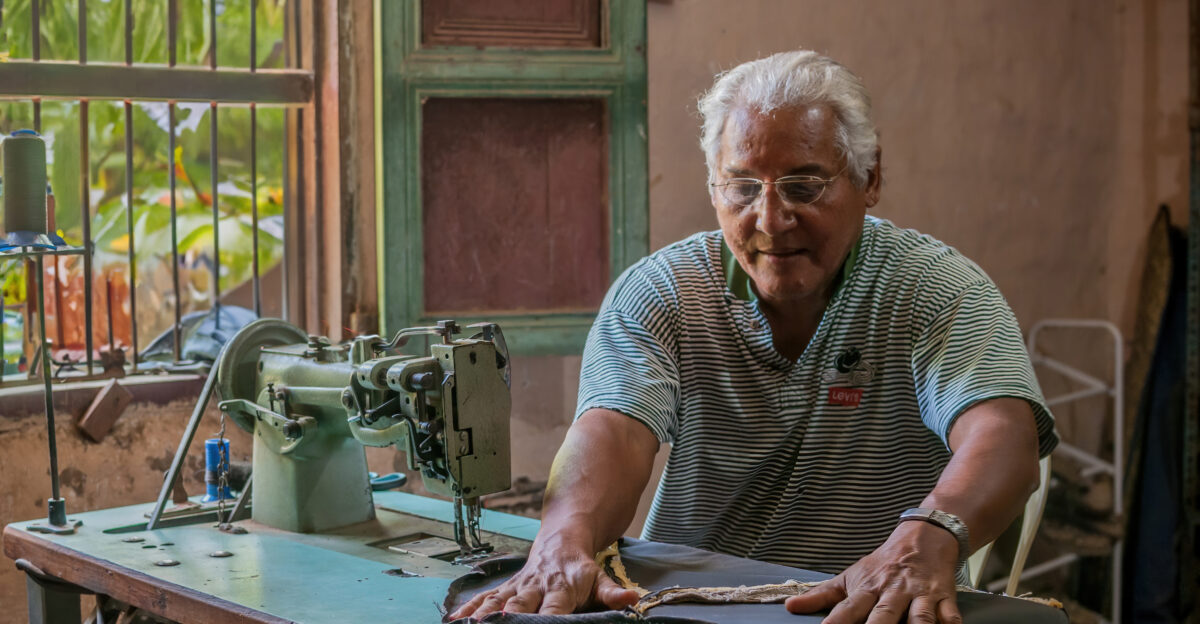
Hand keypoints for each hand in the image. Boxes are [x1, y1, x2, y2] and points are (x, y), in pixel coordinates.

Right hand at [448, 536, 639, 619]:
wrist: (562, 538)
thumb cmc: (580, 567)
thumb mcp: (600, 578)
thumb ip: (612, 593)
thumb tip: (632, 600)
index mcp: (561, 587)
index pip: (553, 610)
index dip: (547, 621)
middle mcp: (536, 586)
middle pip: (519, 606)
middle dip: (505, 619)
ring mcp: (519, 585)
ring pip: (497, 601)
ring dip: (481, 615)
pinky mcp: (507, 586)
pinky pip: (486, 597)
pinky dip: (469, 608)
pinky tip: (455, 619)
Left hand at [783, 520, 962, 623]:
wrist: (924, 537)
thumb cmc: (884, 562)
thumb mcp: (851, 576)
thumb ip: (822, 595)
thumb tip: (791, 607)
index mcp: (868, 588)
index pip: (848, 609)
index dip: (836, 623)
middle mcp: (893, 592)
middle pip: (883, 616)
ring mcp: (920, 595)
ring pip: (919, 618)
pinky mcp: (944, 597)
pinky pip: (950, 615)